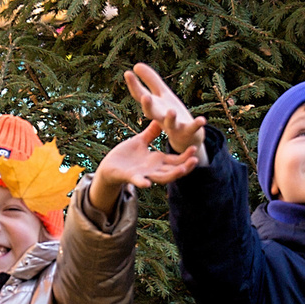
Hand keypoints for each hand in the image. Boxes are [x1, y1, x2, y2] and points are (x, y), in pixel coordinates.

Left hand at [89, 117, 203, 209]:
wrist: (108, 166)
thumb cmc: (125, 155)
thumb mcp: (140, 141)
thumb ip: (151, 133)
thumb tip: (160, 119)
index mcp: (156, 161)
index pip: (175, 160)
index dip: (185, 156)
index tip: (195, 148)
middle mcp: (153, 170)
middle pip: (173, 170)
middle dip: (185, 166)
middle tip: (196, 160)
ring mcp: (143, 174)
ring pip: (161, 178)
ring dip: (172, 175)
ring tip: (182, 170)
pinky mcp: (130, 177)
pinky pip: (138, 181)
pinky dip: (142, 183)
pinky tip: (147, 183)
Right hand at [122, 63, 203, 151]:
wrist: (186, 137)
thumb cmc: (170, 113)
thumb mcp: (161, 95)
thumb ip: (150, 80)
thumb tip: (136, 64)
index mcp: (155, 107)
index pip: (141, 96)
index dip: (134, 85)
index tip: (127, 72)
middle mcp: (161, 117)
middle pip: (152, 112)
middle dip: (148, 106)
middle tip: (144, 97)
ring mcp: (174, 126)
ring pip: (170, 123)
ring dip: (170, 118)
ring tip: (171, 111)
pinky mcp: (188, 131)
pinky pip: (192, 128)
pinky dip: (197, 124)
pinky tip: (202, 119)